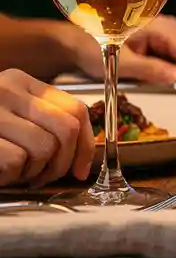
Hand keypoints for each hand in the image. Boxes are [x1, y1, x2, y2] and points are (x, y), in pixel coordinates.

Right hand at [0, 69, 92, 186]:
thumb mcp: (12, 117)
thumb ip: (44, 122)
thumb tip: (84, 152)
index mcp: (21, 82)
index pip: (75, 108)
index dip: (85, 143)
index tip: (81, 168)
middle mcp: (7, 89)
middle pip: (66, 128)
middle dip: (64, 161)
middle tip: (46, 176)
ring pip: (44, 147)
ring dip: (34, 171)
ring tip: (17, 173)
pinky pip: (17, 160)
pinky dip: (12, 175)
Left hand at [72, 16, 175, 83]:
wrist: (77, 40)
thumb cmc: (94, 48)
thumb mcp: (121, 64)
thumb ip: (150, 69)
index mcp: (163, 29)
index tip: (167, 86)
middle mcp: (171, 28)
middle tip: (157, 84)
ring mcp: (168, 33)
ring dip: (173, 74)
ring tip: (150, 78)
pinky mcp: (163, 40)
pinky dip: (167, 70)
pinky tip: (149, 72)